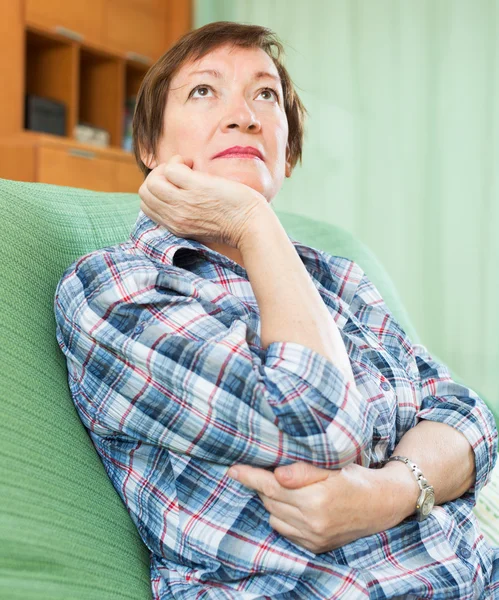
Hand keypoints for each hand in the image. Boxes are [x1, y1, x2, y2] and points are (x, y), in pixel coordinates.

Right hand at [138, 154, 266, 247]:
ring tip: (186, 167)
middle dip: (157, 177)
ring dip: (166, 168)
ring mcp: (184, 203)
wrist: (252, 227)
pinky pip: (171, 170)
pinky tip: (193, 164)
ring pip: (152, 181)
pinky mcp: (196, 189)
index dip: (156, 191)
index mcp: (176, 227)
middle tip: (179, 172)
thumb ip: (186, 214)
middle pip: (145, 192)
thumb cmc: (234, 225)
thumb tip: (179, 190)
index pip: (146, 206)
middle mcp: (175, 217)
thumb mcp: (201, 226)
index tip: (175, 185)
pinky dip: (178, 161)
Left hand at [227, 461, 393, 553]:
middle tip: (259, 469)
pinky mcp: (316, 547)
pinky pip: (285, 531)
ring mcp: (314, 538)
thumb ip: (302, 471)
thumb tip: (276, 474)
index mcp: (316, 498)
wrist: (383, 504)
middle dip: (261, 484)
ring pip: (274, 517)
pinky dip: (282, 516)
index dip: (250, 476)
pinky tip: (292, 505)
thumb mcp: (333, 466)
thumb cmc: (356, 478)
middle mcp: (313, 522)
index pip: (271, 485)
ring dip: (272, 501)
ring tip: (282, 487)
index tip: (233, 469)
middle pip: (270, 500)